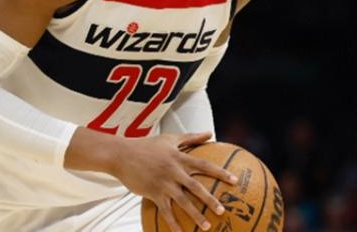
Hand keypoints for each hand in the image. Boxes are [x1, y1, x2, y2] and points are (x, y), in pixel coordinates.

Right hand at [111, 132, 236, 231]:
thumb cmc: (147, 145)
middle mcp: (173, 171)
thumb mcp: (170, 139)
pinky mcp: (153, 193)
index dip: (220, 173)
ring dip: (196, 215)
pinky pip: (166, 211)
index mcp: (179, 157)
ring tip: (207, 226)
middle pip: (196, 187)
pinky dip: (173, 223)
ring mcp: (163, 184)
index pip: (204, 165)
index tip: (234, 181)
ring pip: (183, 202)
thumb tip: (210, 133)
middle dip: (210, 200)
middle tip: (223, 210)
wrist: (122, 155)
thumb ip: (191, 138)